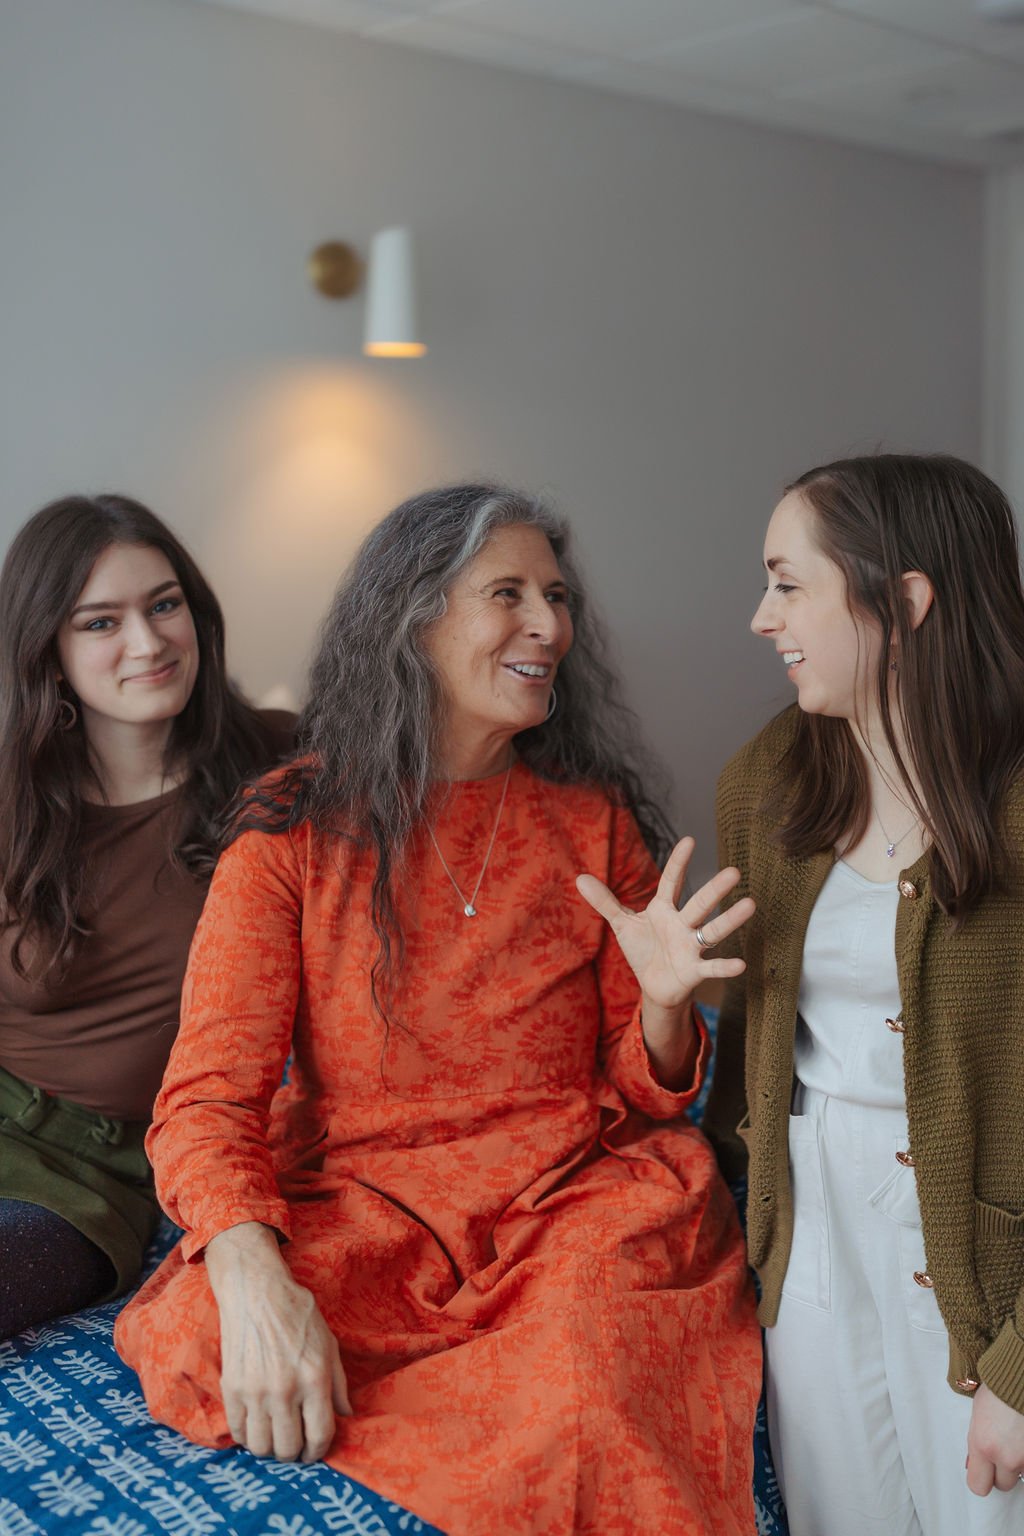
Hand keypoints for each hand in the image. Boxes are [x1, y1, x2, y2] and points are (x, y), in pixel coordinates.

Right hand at [205, 1222, 350, 1462]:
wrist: (256, 1291)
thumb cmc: (297, 1313)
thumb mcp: (328, 1343)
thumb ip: (339, 1383)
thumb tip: (346, 1415)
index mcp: (314, 1378)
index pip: (319, 1435)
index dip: (318, 1451)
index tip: (314, 1451)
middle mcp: (285, 1390)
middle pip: (288, 1448)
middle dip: (294, 1452)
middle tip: (294, 1442)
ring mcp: (255, 1392)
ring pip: (261, 1447)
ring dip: (269, 1447)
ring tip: (274, 1435)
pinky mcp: (232, 1388)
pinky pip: (238, 1432)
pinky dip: (247, 1436)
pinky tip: (255, 1424)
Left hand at [576, 835, 753, 1010]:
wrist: (655, 986)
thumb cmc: (644, 950)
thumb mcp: (623, 924)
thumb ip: (605, 902)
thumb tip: (579, 878)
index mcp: (663, 910)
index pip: (671, 882)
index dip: (678, 862)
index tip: (689, 840)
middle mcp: (682, 924)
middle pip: (699, 904)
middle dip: (715, 889)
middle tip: (734, 871)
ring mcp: (691, 947)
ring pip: (713, 930)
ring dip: (730, 920)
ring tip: (751, 905)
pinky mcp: (695, 971)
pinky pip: (711, 967)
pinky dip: (724, 966)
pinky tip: (741, 964)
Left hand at [966, 1383, 1023, 1494]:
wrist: (1023, 1376)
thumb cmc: (1000, 1388)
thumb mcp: (978, 1415)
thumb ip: (977, 1443)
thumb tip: (973, 1464)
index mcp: (983, 1446)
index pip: (978, 1486)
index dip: (981, 1478)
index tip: (984, 1470)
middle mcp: (1007, 1456)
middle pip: (1003, 1484)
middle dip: (1003, 1471)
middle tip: (1004, 1449)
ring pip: (1022, 1475)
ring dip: (1020, 1462)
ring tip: (1018, 1437)